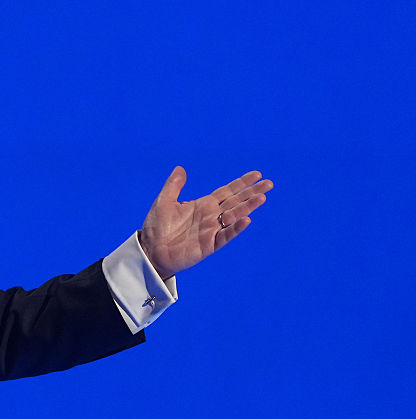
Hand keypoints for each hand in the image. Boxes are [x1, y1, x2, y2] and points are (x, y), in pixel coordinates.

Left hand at [139, 166, 272, 279]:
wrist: (150, 250)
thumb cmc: (156, 227)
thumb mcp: (164, 201)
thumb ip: (174, 185)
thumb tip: (181, 168)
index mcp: (203, 205)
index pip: (227, 191)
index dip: (241, 183)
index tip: (257, 175)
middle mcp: (211, 216)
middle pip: (236, 202)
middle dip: (252, 192)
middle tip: (269, 184)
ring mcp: (211, 231)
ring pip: (234, 217)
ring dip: (248, 207)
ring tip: (262, 197)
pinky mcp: (209, 245)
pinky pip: (225, 235)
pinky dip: (235, 228)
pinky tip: (246, 220)